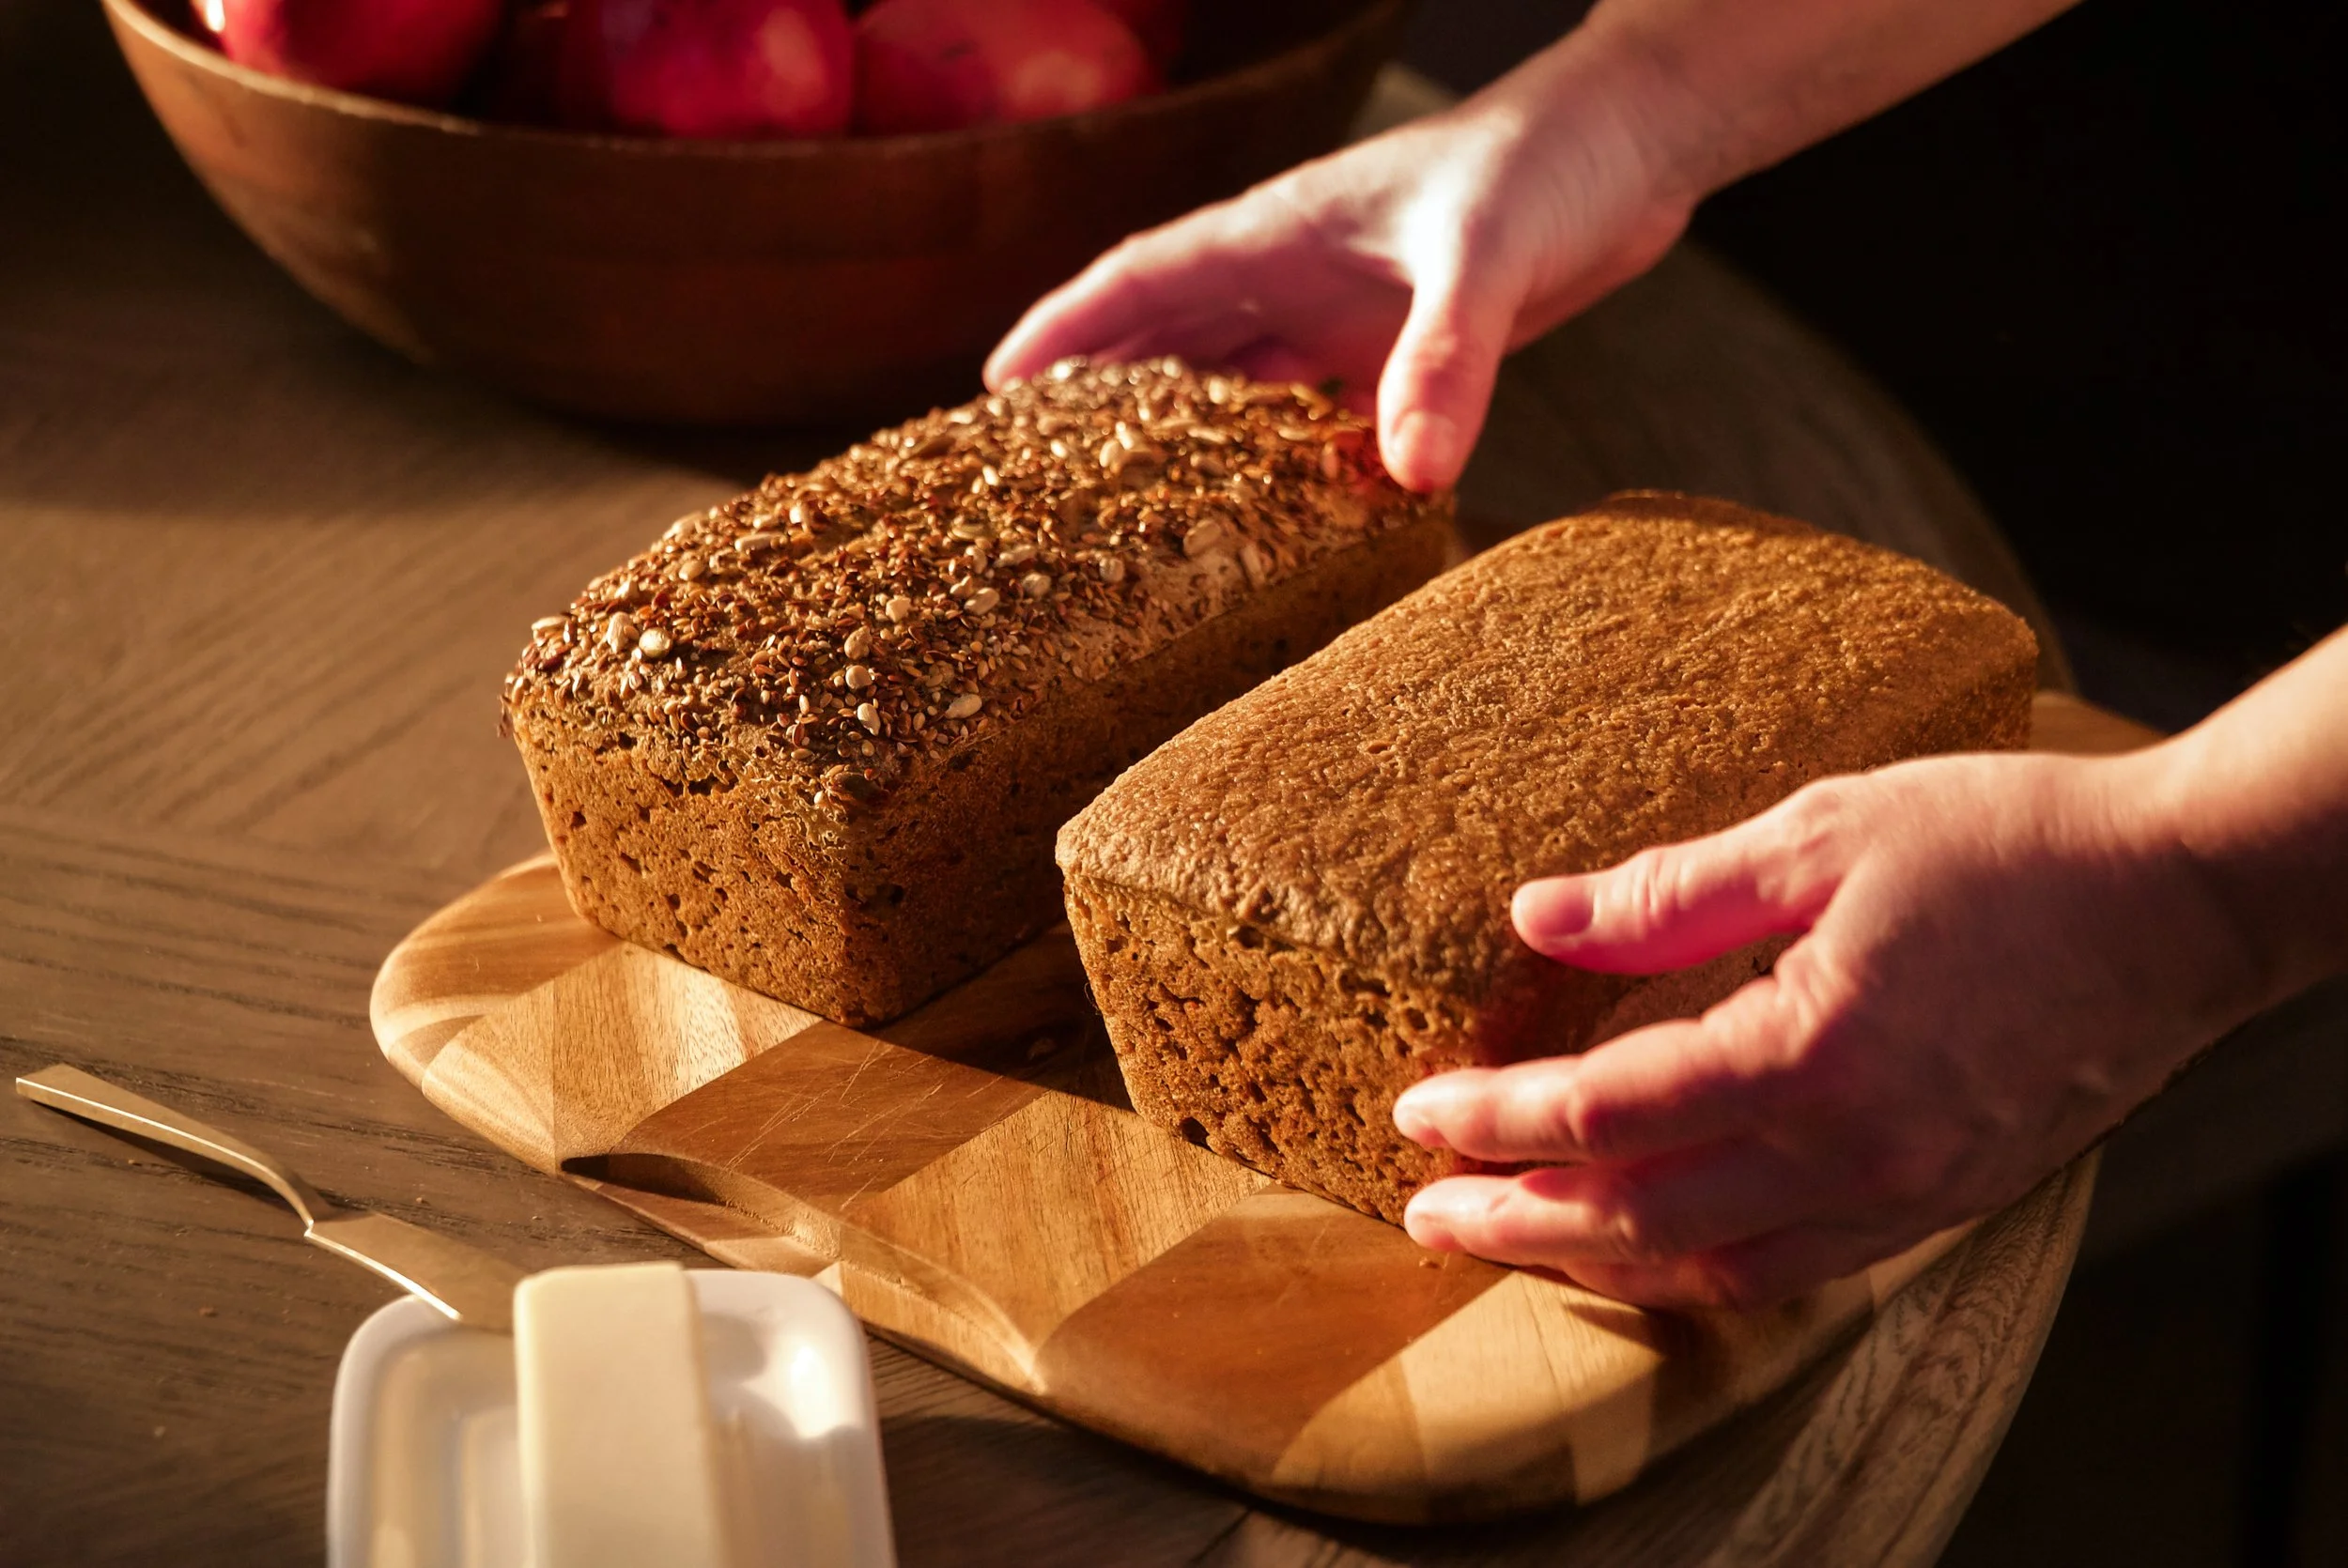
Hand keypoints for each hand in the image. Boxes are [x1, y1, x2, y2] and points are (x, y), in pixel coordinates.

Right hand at [983, 36, 1696, 490]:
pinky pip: (1318, 420)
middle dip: (1095, 404)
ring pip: (1235, 388)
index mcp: (1276, 232)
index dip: (1059, 334)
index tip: (989, 393)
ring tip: (1128, 520)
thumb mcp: (1489, 257)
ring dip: (1185, 444)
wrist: (1635, 144)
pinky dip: (1287, 467)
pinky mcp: (1400, 349)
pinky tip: (1272, 523)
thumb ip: (1445, 361)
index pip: (1135, 281)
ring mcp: (1343, 314)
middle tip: (1037, 483)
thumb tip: (1408, 476)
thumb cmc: (1549, 165)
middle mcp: (1293, 276)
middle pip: (1165, 344)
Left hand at [1389, 747, 2269, 1309]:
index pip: (1607, 1112)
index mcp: (1811, 1054)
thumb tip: (1536, 919)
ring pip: (1717, 1272)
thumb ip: (1668, 894)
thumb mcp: (1822, 833)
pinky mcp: (1944, 1201)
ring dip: (1602, 1266)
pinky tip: (1655, 1247)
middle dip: (1521, 1223)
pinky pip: (1798, 1272)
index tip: (1418, 1113)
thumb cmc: (2011, 844)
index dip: (1498, 1119)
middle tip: (1429, 1211)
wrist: (2185, 898)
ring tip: (1519, 1241)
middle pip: (1642, 1222)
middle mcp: (1856, 1153)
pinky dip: (1704, 1272)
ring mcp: (1906, 1194)